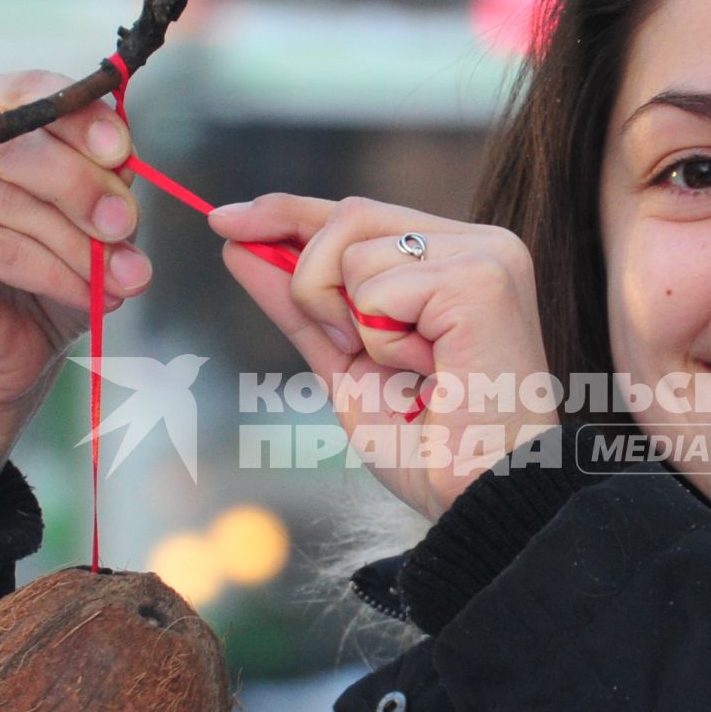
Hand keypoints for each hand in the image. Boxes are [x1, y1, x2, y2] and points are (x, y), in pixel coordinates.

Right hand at [0, 71, 151, 526]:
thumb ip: (105, 182)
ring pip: (15, 202)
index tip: (123, 152)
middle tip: (126, 229)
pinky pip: (1, 248)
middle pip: (20, 143)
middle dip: (85, 187)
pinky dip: (57, 274)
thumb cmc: (45, 279)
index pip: (32, 92)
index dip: (81, 118)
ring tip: (122, 281)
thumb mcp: (91, 221)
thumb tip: (125, 163)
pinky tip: (89, 296)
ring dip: (80, 245)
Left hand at [210, 195, 556, 519]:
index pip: (356, 214)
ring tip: (413, 371)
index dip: (286, 214)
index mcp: (454, 258)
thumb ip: (302, 304)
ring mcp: (486, 256)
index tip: (224, 221)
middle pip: (347, 217)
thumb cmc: (429, 446)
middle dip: (316, 287)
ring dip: (358, 326)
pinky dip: (384, 343)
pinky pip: (379, 289)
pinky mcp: (482, 279)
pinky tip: (431, 373)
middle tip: (358, 353)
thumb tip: (237, 245)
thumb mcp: (346, 364)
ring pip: (355, 252)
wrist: (479, 498)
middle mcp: (478, 245)